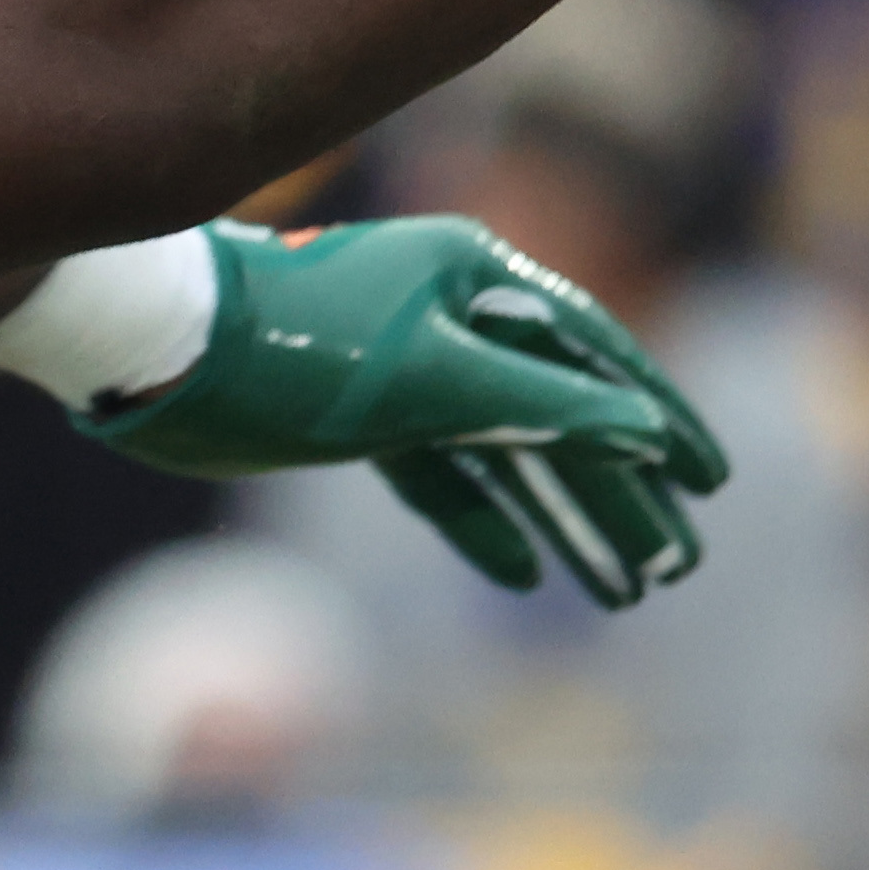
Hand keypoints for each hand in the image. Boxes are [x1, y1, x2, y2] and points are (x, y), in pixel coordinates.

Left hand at [83, 217, 725, 608]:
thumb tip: (641, 433)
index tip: (710, 482)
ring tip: (621, 590)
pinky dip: (478, 521)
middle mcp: (448, 316)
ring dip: (559, 518)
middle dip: (619, 490)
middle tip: (678, 564)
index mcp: (476, 279)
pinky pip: (437, 474)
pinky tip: (524, 574)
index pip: (597, 355)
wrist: (158, 349)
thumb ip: (539, 407)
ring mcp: (401, 369)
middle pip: (559, 410)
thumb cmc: (297, 346)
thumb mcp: (432, 381)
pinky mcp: (353, 419)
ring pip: (502, 452)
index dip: (657, 420)